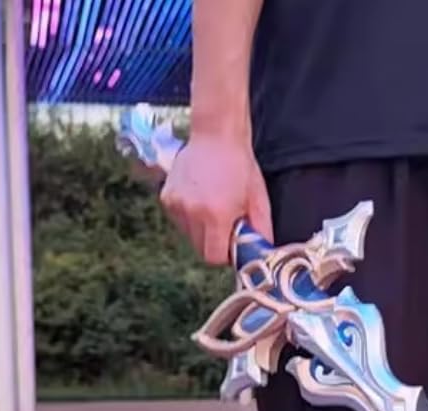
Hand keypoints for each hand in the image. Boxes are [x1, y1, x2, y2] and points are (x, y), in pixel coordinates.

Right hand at [160, 132, 272, 265]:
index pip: (213, 257)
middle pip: (200, 249)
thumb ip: (261, 231)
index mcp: (216, 215)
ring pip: (189, 236)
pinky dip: (191, 218)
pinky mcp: (167, 197)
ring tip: (214, 208)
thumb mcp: (259, 200)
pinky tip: (201, 199)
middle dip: (214, 244)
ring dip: (202, 231)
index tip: (232, 244)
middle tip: (226, 225)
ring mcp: (176, 204)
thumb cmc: (241, 167)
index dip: (224, 255)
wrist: (216, 135)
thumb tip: (261, 255)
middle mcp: (192, 211)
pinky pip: (180, 221)